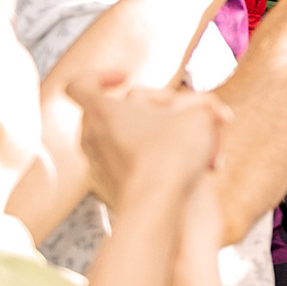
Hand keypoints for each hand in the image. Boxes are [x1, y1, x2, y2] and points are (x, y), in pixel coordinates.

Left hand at [72, 79, 226, 208]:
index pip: (80, 83)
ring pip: (117, 140)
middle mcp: (91, 138)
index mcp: (102, 111)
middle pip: (107, 111)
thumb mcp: (200, 116)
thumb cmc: (173, 157)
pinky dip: (145, 162)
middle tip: (171, 113)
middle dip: (139, 108)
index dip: (100, 76)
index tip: (126, 78)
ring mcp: (96, 167)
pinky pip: (124, 166)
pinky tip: (175, 169)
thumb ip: (201, 105)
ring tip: (181, 143)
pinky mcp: (107, 190)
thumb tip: (206, 111)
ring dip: (146, 136)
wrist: (157, 209)